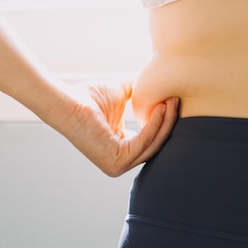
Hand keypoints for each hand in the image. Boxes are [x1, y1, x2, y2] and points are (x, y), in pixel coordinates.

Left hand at [62, 81, 178, 176]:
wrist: (68, 102)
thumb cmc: (88, 97)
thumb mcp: (121, 93)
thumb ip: (139, 92)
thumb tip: (157, 81)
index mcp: (122, 149)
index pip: (151, 140)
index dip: (165, 121)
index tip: (174, 101)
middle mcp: (121, 162)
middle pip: (155, 143)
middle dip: (170, 121)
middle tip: (178, 100)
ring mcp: (118, 166)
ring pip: (153, 144)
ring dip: (166, 121)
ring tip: (172, 101)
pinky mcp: (117, 161)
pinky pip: (144, 141)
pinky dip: (156, 124)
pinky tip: (161, 107)